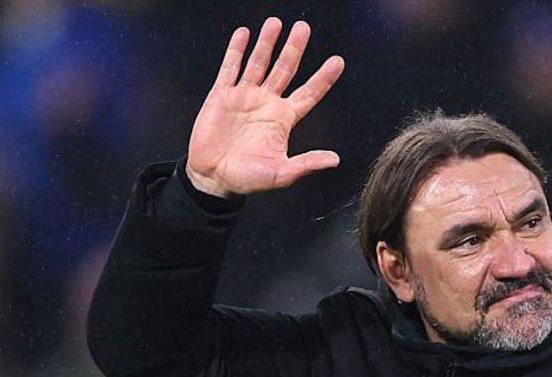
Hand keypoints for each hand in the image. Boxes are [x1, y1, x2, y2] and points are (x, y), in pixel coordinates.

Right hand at [186, 17, 344, 197]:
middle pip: (285, 69)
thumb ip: (307, 163)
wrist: (213, 178)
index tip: (338, 61)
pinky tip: (244, 33)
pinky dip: (236, 50)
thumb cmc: (247, 178)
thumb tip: (335, 159)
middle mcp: (267, 103)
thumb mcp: (282, 173)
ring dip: (267, 43)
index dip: (323, 78)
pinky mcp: (221, 95)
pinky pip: (230, 68)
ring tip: (276, 22)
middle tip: (304, 27)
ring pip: (259, 62)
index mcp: (283, 119)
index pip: (309, 93)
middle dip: (294, 48)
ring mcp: (244, 96)